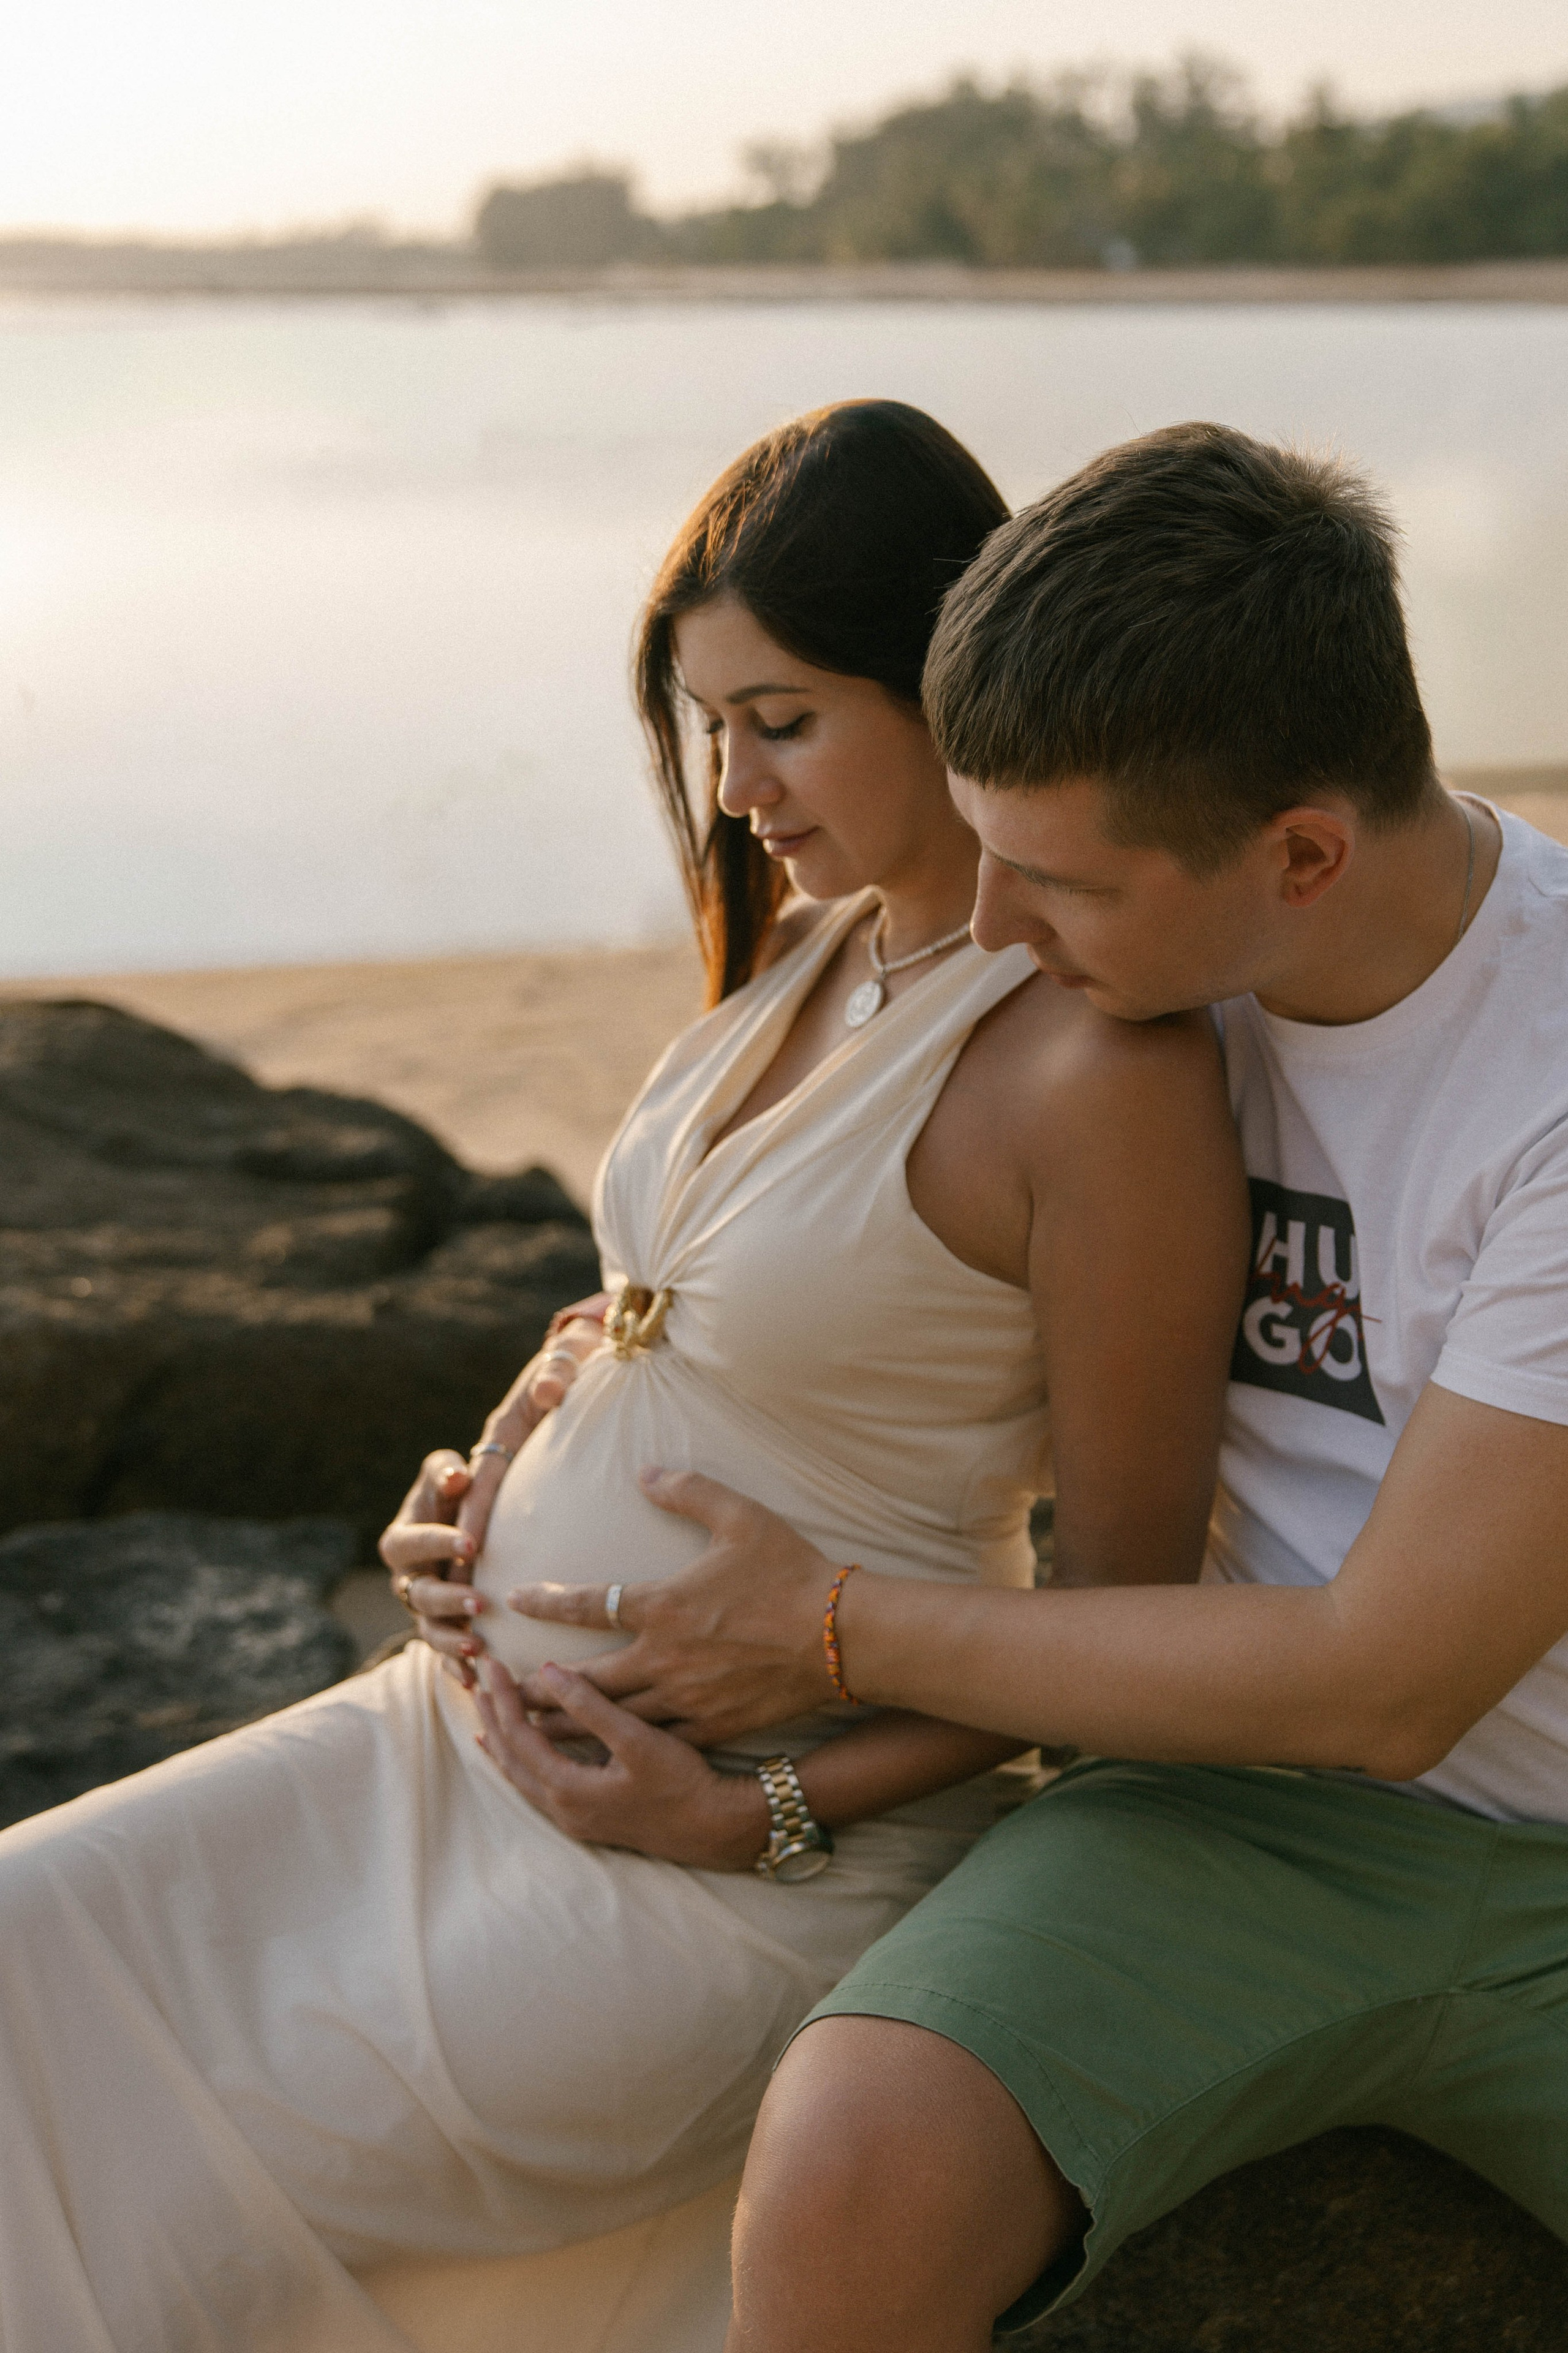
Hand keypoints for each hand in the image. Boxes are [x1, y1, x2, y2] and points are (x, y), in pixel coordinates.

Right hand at [377, 1298, 608, 1684]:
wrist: (515, 1493)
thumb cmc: (524, 1442)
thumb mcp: (535, 1410)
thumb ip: (544, 1384)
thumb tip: (554, 1386)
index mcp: (430, 1501)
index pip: (422, 1509)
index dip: (440, 1522)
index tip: (472, 1534)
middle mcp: (420, 1547)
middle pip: (409, 1571)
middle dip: (440, 1584)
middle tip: (478, 1595)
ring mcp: (428, 1585)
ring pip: (422, 1614)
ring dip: (445, 1630)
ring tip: (477, 1644)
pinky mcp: (447, 1617)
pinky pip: (442, 1644)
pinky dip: (454, 1661)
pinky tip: (478, 1680)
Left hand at [472, 1657, 770, 1868]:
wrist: (714, 1829)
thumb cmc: (681, 1782)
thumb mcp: (637, 1738)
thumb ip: (590, 1706)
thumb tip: (546, 1672)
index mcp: (569, 1790)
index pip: (519, 1737)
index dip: (502, 1698)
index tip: (491, 1666)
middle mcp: (563, 1811)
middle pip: (510, 1760)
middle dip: (491, 1719)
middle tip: (476, 1682)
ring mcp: (575, 1820)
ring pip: (521, 1778)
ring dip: (502, 1744)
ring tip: (485, 1716)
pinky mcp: (589, 1819)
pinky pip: (538, 1788)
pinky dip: (522, 1762)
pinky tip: (526, 1752)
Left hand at [507, 1470, 837, 1745]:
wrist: (842, 1636)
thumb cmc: (791, 1571)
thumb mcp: (741, 1516)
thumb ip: (688, 1489)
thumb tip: (645, 1472)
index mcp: (665, 1607)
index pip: (589, 1604)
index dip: (547, 1601)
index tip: (514, 1600)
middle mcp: (665, 1658)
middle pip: (586, 1679)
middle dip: (539, 1688)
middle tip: (501, 1693)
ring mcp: (687, 1699)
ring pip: (613, 1720)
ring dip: (570, 1726)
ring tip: (532, 1734)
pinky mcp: (713, 1727)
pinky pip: (657, 1743)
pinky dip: (624, 1750)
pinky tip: (604, 1758)